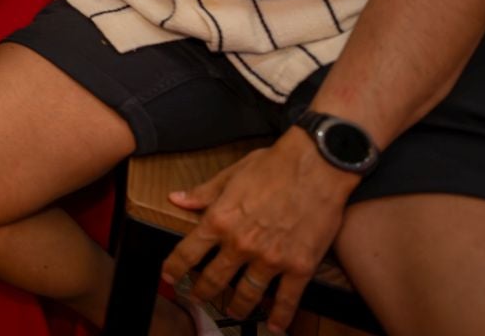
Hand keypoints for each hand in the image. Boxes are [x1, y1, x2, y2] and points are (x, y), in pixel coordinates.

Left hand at [161, 130, 357, 331]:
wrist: (316, 166)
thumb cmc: (273, 165)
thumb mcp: (231, 174)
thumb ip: (203, 193)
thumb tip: (176, 199)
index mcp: (220, 220)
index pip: (188, 252)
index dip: (174, 268)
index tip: (168, 277)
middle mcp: (241, 244)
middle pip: (215, 278)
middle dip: (202, 291)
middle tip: (197, 298)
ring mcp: (271, 259)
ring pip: (248, 293)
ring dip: (237, 306)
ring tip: (232, 311)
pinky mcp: (300, 266)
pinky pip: (287, 299)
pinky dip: (281, 316)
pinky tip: (275, 325)